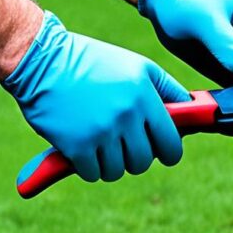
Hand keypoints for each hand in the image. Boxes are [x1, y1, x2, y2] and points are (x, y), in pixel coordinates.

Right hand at [3, 12, 188, 181]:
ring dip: (111, 163)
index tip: (163, 152)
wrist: (41, 59)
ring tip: (102, 143)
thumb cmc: (94, 62)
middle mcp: (126, 116)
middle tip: (125, 144)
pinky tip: (84, 148)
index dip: (169, 152)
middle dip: (137, 157)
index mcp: (145, 97)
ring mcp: (101, 132)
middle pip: (143, 161)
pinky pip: (93, 174)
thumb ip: (168, 89)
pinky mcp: (75, 146)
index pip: (171, 144)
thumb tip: (192, 109)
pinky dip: (89, 167)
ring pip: (118, 171)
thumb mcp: (138, 67)